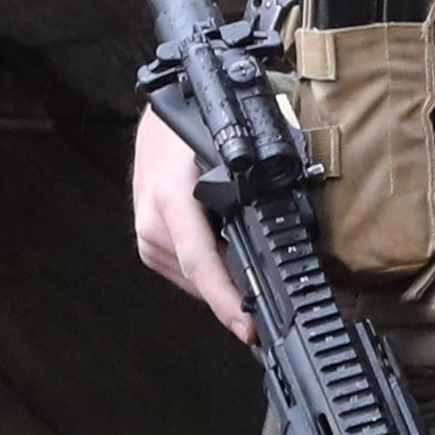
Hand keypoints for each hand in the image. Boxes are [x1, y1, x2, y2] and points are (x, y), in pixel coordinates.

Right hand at [127, 110, 250, 340]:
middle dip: (236, 294)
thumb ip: (253, 189)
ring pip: (192, 277)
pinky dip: (209, 269)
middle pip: (199, 278)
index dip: (226, 300)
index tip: (246, 328)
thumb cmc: (197, 123)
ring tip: (252, 279)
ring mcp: (146, 232)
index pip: (201, 263)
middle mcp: (153, 221)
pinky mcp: (147, 238)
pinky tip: (227, 258)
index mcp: (171, 199)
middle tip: (273, 313)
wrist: (163, 106)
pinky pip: (184, 267)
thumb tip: (288, 227)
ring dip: (222, 280)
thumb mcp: (228, 152)